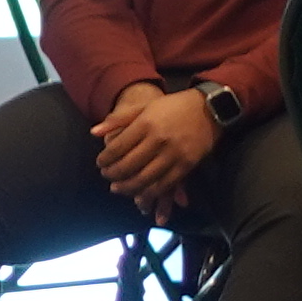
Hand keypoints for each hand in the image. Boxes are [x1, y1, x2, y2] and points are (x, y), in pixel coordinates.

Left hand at [89, 82, 215, 209]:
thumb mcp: (144, 107)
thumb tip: (93, 132)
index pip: (118, 147)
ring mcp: (174, 154)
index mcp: (146, 124)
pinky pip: (165, 184)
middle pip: (128, 165)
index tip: (100, 163)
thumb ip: (118, 120)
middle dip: (113, 174)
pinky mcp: (187, 165)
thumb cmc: (172, 107)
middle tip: (106, 176)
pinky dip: (150, 193)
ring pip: (145, 178)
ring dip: (128, 187)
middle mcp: (158, 140)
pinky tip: (139, 194)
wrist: (208, 109)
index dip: (105, 159)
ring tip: (118, 188)